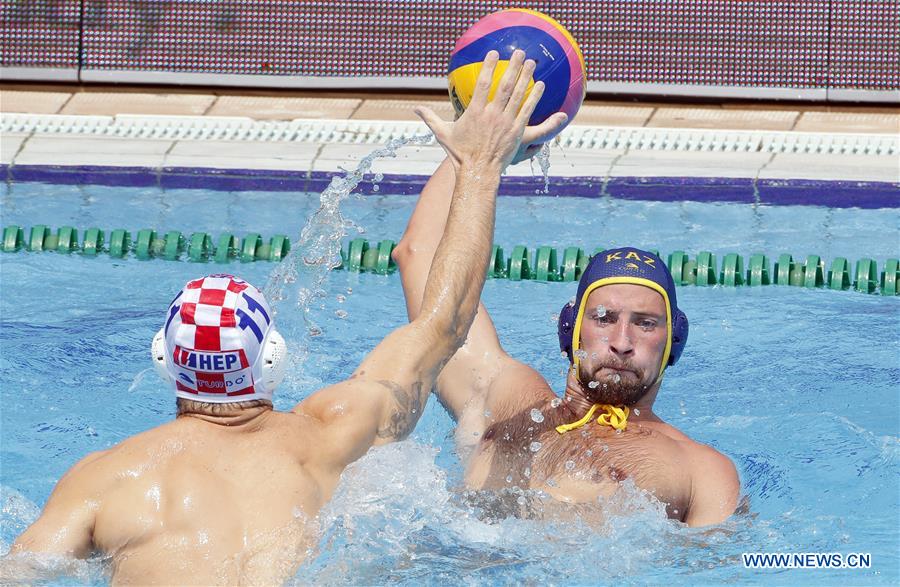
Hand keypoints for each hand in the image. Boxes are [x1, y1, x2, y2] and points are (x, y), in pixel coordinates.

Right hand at [416, 50, 567, 171]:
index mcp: (475, 112)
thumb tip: (415, 108)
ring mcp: (505, 123)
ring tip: (532, 63)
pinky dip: (534, 97)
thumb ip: (430, 118)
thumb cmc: (460, 154)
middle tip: (519, 52)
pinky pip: (527, 111)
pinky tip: (540, 85)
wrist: (477, 173)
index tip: (494, 53)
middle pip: (505, 85)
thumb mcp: (443, 134)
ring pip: (518, 95)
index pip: (483, 84)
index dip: (489, 66)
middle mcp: (491, 115)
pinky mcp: (516, 132)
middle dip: (513, 66)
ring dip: (526, 77)